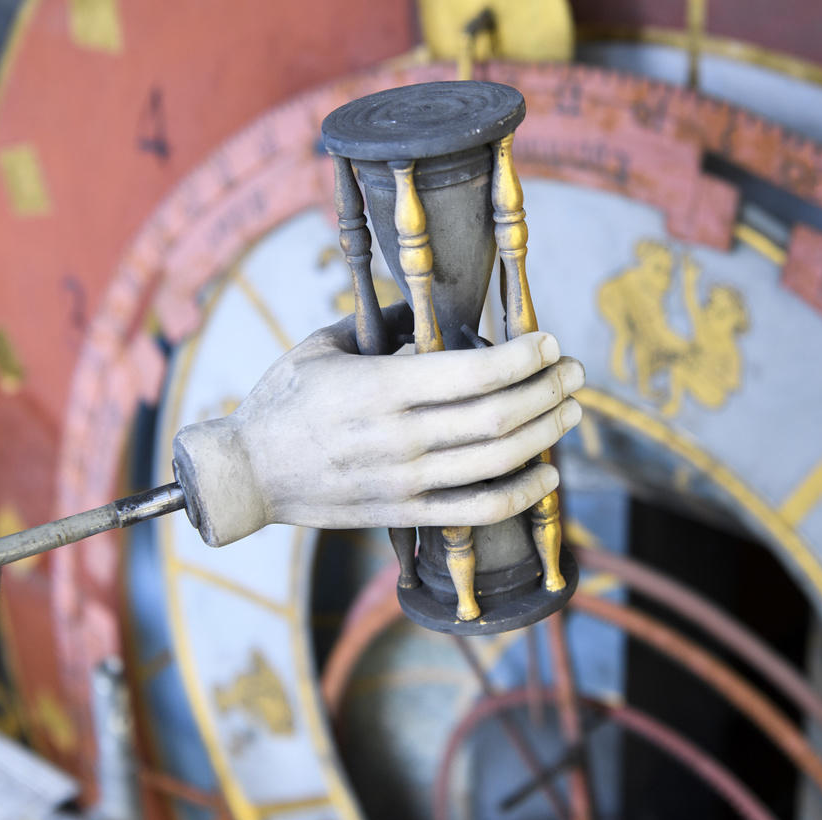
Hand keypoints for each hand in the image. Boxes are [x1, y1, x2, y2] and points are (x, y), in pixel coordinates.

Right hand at [172, 306, 584, 544]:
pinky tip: (548, 472)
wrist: (248, 474)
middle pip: (497, 416)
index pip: (472, 373)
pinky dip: (522, 492)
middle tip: (573, 371)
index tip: (546, 341)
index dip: (522, 357)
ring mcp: (405, 481)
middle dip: (547, 390)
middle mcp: (399, 439)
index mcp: (379, 389)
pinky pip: (478, 509)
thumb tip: (431, 306)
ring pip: (497, 460)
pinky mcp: (406, 512)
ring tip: (571, 411)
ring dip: (546, 433)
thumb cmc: (282, 402)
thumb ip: (382, 324)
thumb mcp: (322, 346)